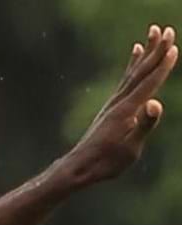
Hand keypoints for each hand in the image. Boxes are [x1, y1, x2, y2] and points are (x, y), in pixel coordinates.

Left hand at [66, 24, 177, 184]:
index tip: (173, 48)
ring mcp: (114, 103)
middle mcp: (118, 102)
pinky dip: (133, 64)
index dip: (162, 67)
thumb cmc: (106, 163)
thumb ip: (144, 125)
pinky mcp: (111, 106)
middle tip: (168, 29)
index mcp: (126, 111)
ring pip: (133, 72)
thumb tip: (155, 103)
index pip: (149, 84)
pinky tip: (136, 52)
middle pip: (141, 71)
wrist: (79, 167)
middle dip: (156, 50)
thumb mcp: (130, 148)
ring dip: (146, 52)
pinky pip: (125, 79)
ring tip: (154, 32)